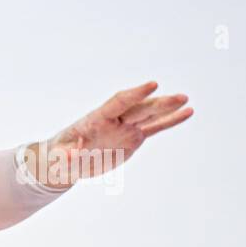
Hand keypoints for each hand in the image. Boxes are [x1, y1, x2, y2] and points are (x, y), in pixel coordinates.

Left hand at [32, 80, 192, 187]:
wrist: (65, 161)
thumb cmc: (58, 156)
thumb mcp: (58, 158)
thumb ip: (65, 156)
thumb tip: (70, 156)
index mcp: (96, 120)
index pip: (118, 103)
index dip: (135, 95)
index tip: (152, 85)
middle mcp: (114, 120)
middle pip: (138, 108)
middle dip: (158, 103)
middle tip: (179, 97)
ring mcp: (125, 128)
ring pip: (149, 115)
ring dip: (168, 108)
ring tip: (186, 101)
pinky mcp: (133, 137)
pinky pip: (154, 127)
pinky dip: (170, 121)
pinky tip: (187, 113)